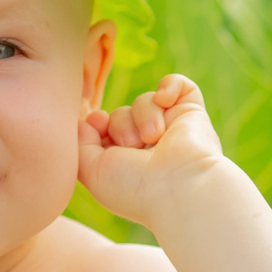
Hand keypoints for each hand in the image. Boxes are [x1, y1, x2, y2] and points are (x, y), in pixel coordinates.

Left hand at [78, 74, 227, 228]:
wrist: (180, 188)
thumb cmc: (134, 187)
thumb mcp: (92, 170)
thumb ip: (81, 143)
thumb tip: (88, 119)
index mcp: (127, 161)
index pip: (105, 129)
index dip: (98, 123)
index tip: (100, 124)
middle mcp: (149, 146)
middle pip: (121, 113)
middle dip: (121, 124)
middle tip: (133, 145)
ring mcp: (171, 129)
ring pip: (144, 100)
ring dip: (143, 115)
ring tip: (153, 137)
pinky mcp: (191, 113)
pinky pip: (177, 84)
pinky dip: (170, 86)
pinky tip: (165, 100)